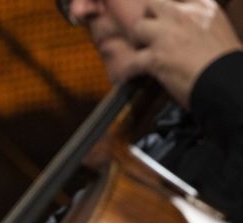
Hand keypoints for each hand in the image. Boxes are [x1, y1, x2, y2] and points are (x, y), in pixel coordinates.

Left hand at [127, 0, 241, 106]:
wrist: (227, 81)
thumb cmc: (227, 60)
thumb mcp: (219, 28)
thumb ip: (201, 21)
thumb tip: (189, 27)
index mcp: (202, 6)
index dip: (163, 5)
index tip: (159, 13)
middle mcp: (183, 15)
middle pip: (152, 2)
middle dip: (147, 15)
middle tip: (147, 31)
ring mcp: (167, 35)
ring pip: (137, 27)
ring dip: (135, 40)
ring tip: (139, 51)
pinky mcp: (156, 57)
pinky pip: (130, 60)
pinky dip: (126, 70)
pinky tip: (127, 75)